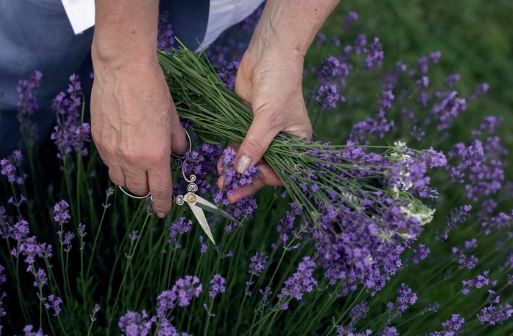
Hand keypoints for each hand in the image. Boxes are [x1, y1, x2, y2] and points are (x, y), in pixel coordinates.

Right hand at [91, 56, 186, 216]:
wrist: (123, 70)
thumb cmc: (154, 91)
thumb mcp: (173, 118)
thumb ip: (177, 141)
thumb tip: (179, 153)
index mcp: (155, 155)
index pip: (159, 190)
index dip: (162, 204)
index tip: (162, 211)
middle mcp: (132, 159)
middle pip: (137, 190)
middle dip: (147, 190)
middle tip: (153, 181)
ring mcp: (112, 151)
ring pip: (120, 180)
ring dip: (131, 180)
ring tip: (138, 169)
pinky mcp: (98, 141)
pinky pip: (108, 164)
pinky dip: (117, 165)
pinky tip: (124, 152)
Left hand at [218, 46, 311, 201]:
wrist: (269, 52)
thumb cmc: (280, 84)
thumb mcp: (269, 118)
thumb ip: (254, 145)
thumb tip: (240, 169)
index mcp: (296, 142)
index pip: (283, 170)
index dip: (265, 178)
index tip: (248, 180)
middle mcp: (280, 140)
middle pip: (263, 167)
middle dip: (246, 180)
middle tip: (229, 192)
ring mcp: (262, 131)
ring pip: (248, 157)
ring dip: (234, 169)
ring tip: (220, 180)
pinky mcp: (246, 122)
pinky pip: (237, 144)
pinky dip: (229, 154)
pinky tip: (220, 164)